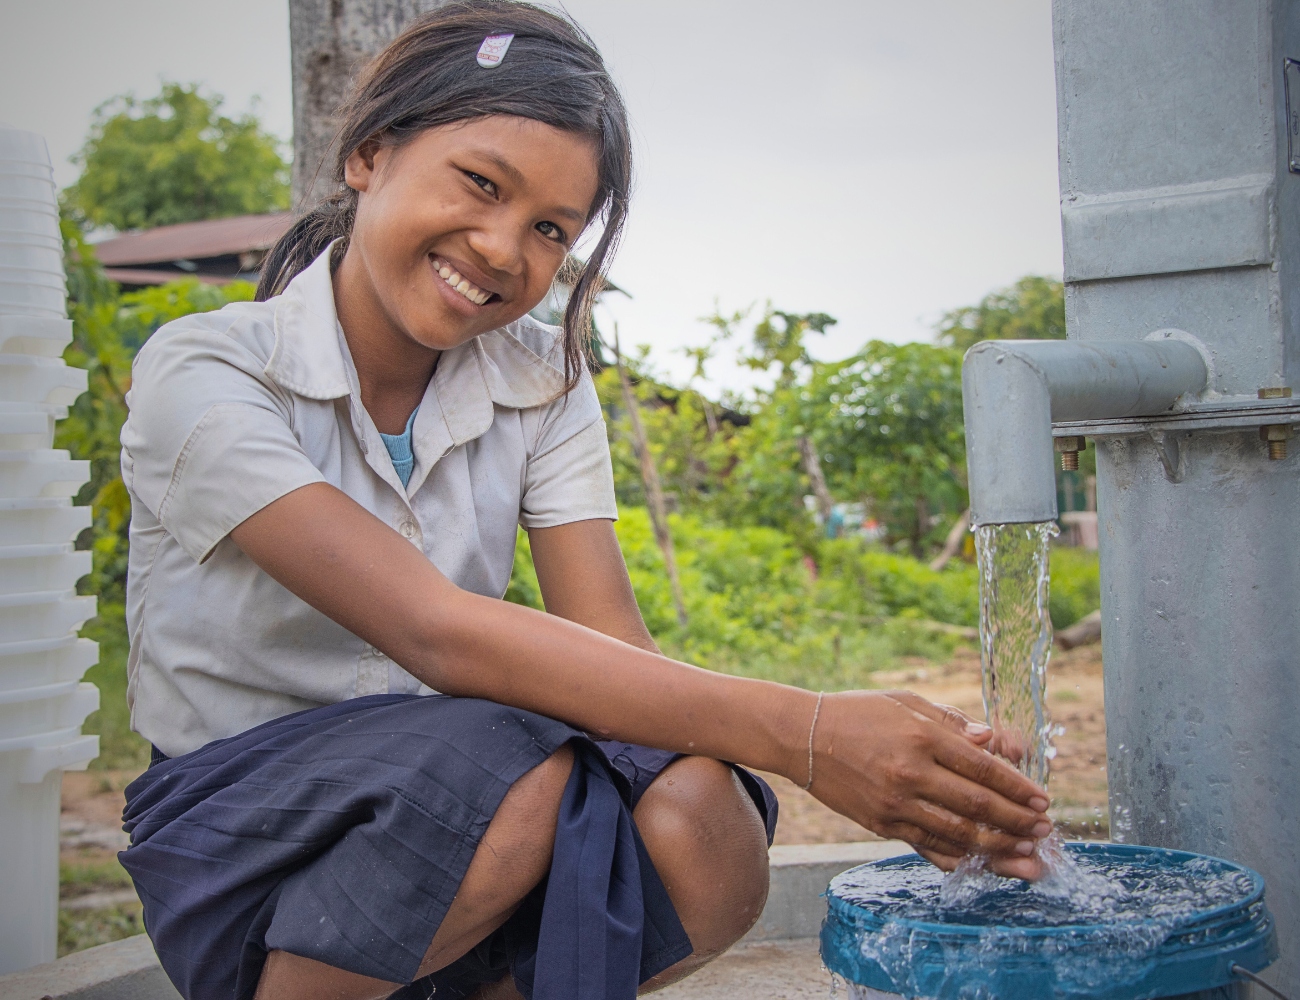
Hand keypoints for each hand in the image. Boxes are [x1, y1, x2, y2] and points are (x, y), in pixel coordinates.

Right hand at [806, 690, 1050, 880]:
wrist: (803, 736)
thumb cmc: (859, 713)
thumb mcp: (907, 702)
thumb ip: (952, 722)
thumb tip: (993, 742)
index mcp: (921, 736)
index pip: (983, 768)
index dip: (1018, 787)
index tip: (1043, 799)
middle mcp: (910, 772)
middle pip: (978, 805)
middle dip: (1018, 820)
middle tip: (1044, 829)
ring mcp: (895, 803)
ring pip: (959, 834)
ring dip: (999, 846)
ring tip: (1026, 852)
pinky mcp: (881, 824)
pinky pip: (928, 846)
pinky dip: (959, 856)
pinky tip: (982, 860)